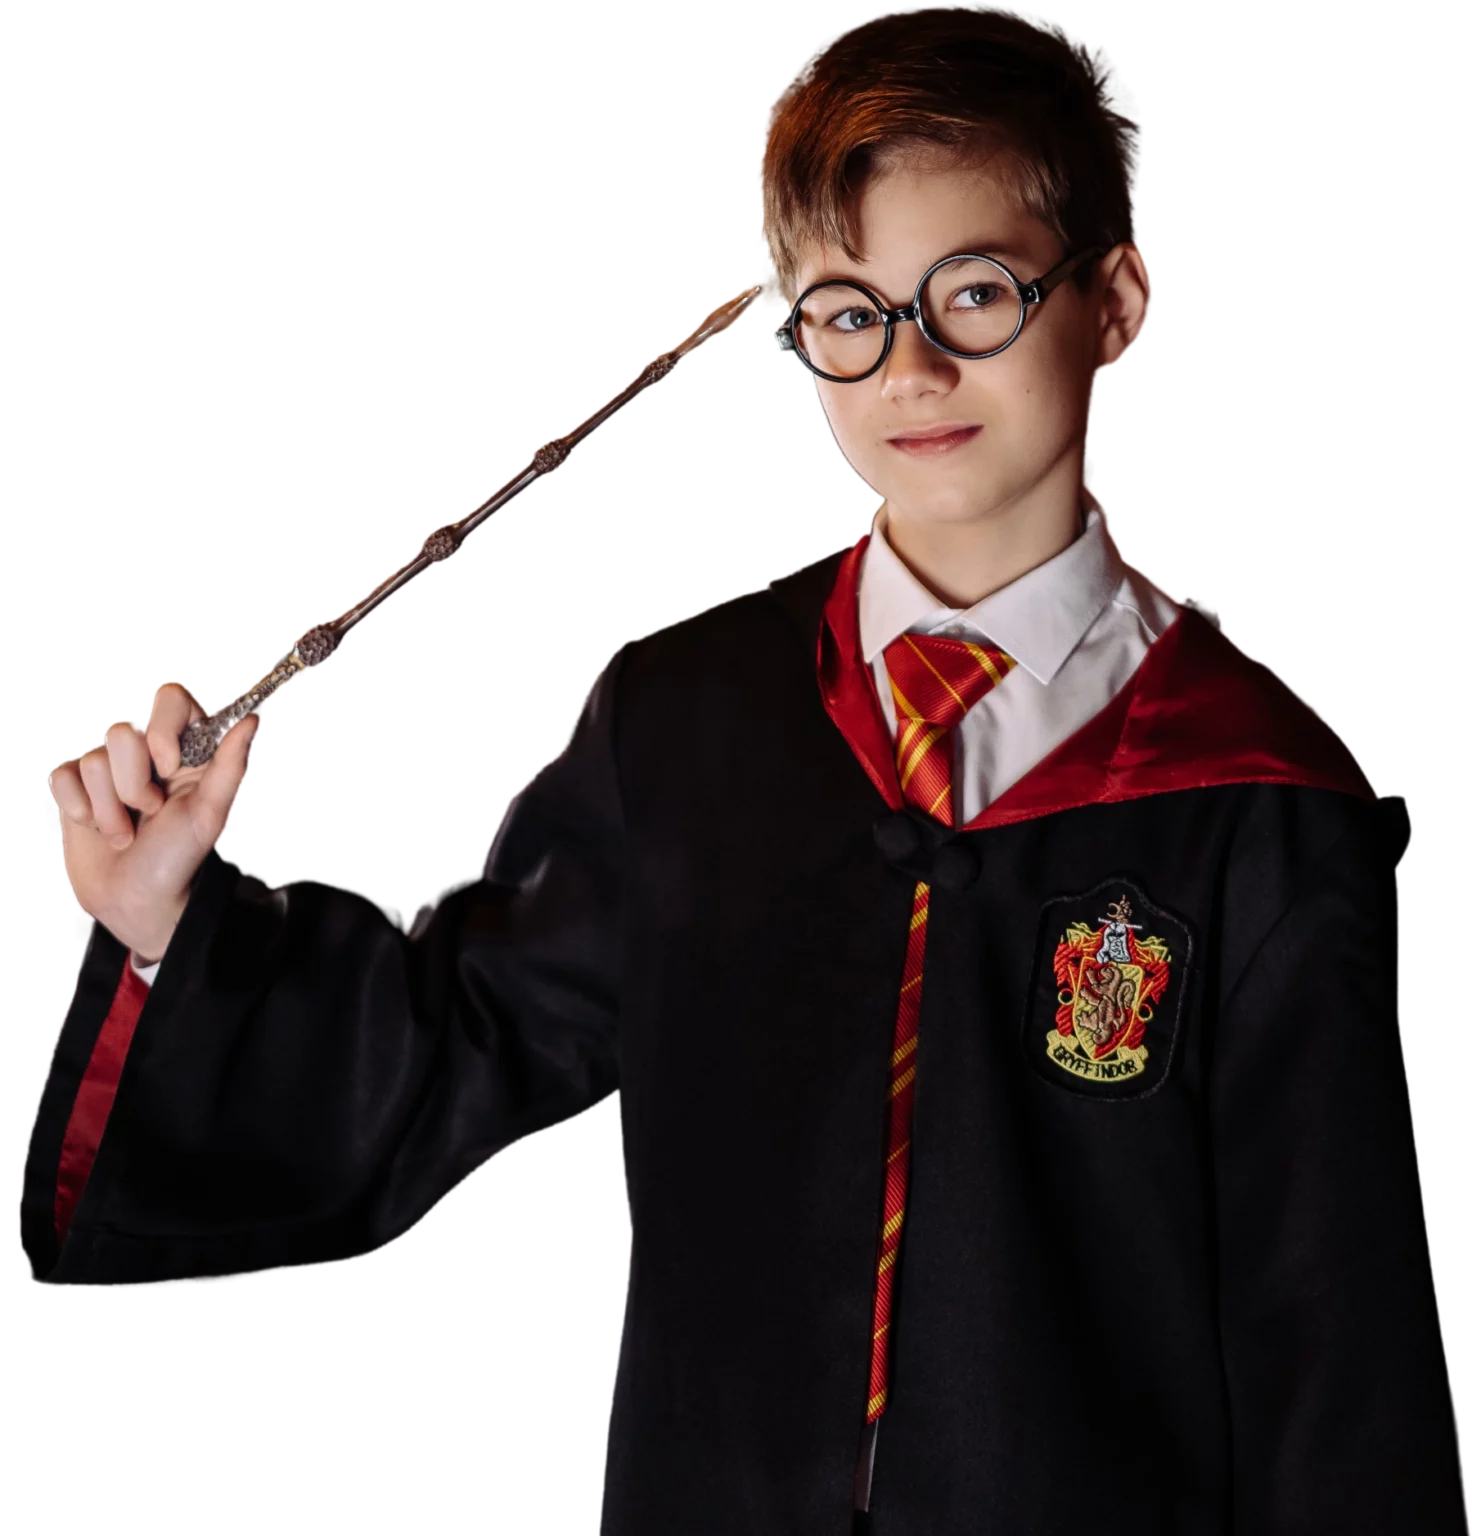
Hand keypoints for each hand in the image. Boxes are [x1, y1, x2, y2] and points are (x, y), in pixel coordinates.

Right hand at [44, 684, 260, 962]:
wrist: (135, 901)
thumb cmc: (179, 858)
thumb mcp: (208, 814)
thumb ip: (229, 765)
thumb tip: (252, 717)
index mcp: (185, 749)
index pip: (169, 697)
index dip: (162, 730)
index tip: (169, 770)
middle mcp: (145, 752)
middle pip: (121, 731)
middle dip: (134, 786)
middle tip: (150, 813)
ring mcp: (107, 768)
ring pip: (92, 760)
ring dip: (110, 810)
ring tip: (127, 832)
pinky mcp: (74, 787)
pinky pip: (63, 777)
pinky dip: (81, 811)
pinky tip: (97, 828)